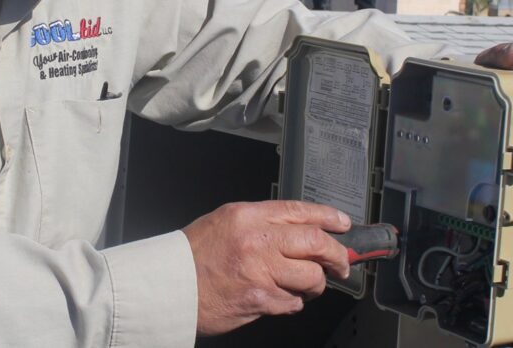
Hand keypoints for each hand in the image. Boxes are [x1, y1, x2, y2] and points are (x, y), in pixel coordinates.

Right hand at [182, 200, 350, 335]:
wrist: (169, 286)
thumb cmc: (193, 255)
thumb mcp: (225, 222)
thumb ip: (261, 222)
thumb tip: (298, 230)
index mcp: (249, 215)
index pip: (300, 210)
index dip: (329, 217)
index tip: (344, 225)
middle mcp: (257, 239)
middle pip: (316, 242)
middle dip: (336, 255)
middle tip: (341, 263)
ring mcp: (260, 271)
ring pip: (311, 276)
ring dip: (314, 283)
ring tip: (306, 284)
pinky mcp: (260, 300)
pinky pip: (293, 302)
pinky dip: (292, 302)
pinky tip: (280, 297)